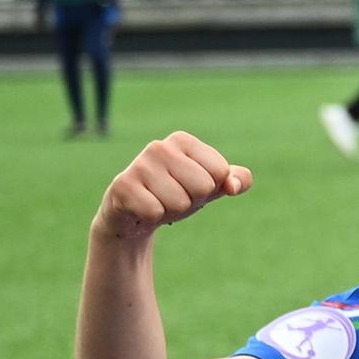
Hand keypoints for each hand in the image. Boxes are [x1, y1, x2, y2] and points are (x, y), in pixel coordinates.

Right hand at [95, 131, 250, 246]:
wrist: (134, 214)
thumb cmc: (177, 193)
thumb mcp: (211, 185)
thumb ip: (235, 180)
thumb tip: (233, 186)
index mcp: (183, 141)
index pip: (221, 172)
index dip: (210, 187)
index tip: (190, 186)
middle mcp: (159, 147)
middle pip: (203, 187)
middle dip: (192, 200)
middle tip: (173, 196)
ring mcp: (138, 165)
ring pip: (180, 202)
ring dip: (171, 210)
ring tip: (157, 201)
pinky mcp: (122, 186)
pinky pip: (155, 212)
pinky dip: (152, 217)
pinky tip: (141, 208)